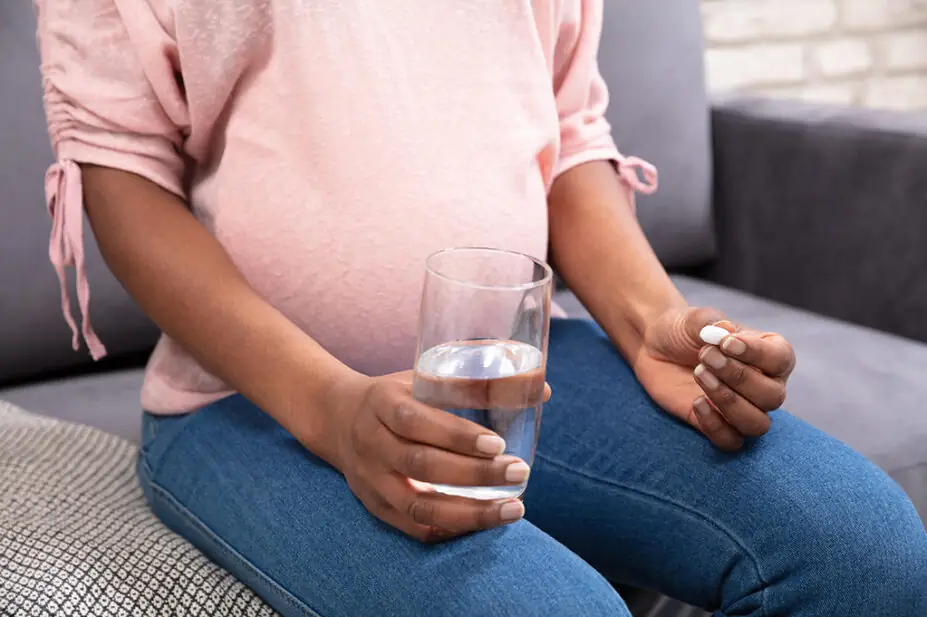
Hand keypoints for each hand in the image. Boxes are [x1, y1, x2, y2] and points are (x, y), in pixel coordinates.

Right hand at [329, 371, 546, 541]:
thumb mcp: (421, 377)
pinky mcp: (375, 506)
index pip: (417, 421)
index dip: (457, 436)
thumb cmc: (396, 395)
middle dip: (475, 474)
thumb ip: (474, 383)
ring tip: (513, 510)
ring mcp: (371, 480)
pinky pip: (414, 528)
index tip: (498, 443)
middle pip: (422, 466)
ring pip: (419, 507)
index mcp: (381, 403)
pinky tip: (484, 524)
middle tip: (519, 473)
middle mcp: (372, 443)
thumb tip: (539, 390)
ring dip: (470, 513)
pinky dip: (451, 530)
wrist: (338, 419)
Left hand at [633, 307, 795, 449]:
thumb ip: (712, 323)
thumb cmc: (684, 330)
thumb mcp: (695, 320)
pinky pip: (731, 441)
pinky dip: (715, 426)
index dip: (758, 354)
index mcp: (768, 354)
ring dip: (729, 402)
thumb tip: (726, 331)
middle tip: (705, 357)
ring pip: (757, 424)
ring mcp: (743, 408)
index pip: (781, 359)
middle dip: (738, 377)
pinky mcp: (718, 425)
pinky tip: (696, 402)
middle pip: (772, 397)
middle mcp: (764, 385)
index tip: (725, 343)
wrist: (655, 346)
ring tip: (699, 375)